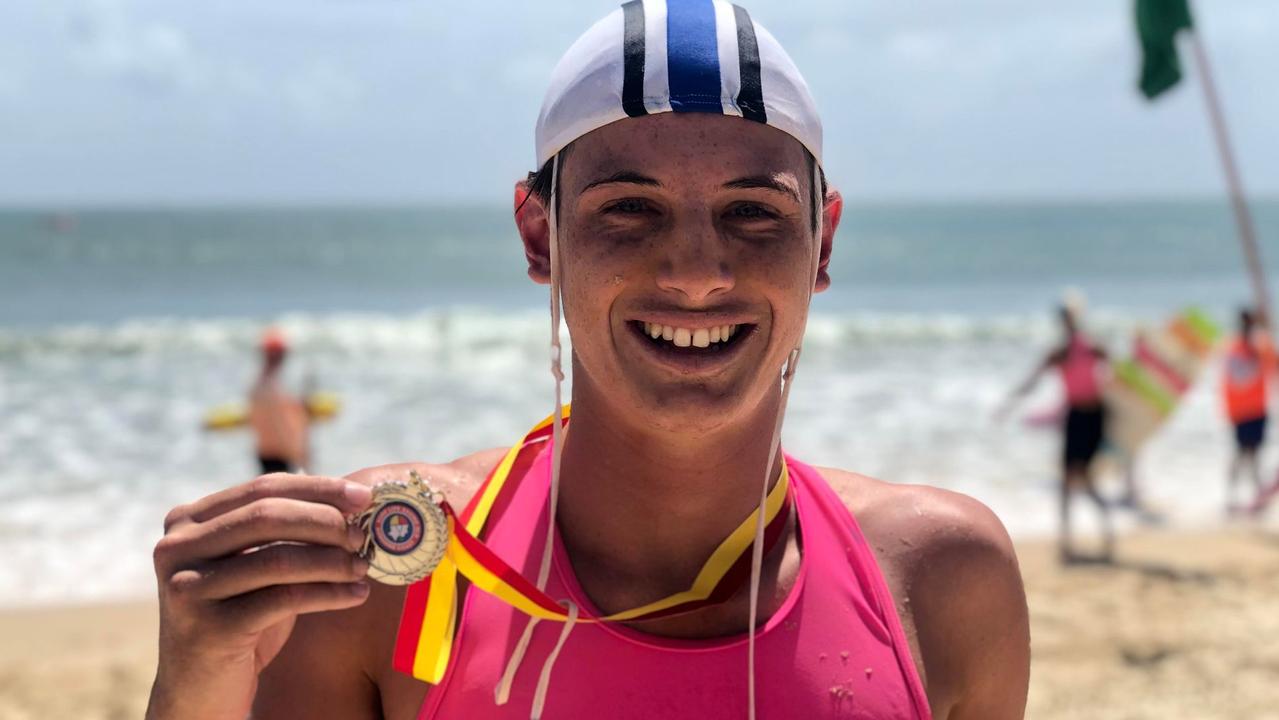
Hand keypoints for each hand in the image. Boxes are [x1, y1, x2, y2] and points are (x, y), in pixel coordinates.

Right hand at [146, 473, 373, 719]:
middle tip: (365, 533)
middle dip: (326, 521)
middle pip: (268, 516)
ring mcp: (187, 589)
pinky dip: (329, 593)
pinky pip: (284, 599)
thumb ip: (281, 529)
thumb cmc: (239, 618)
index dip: (318, 488)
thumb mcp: (253, 565)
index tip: (364, 496)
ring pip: (278, 559)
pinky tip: (356, 594)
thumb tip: (348, 496)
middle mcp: (176, 549)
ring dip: (333, 560)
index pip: (262, 488)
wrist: (201, 689)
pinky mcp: (208, 628)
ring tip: (365, 566)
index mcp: (185, 522)